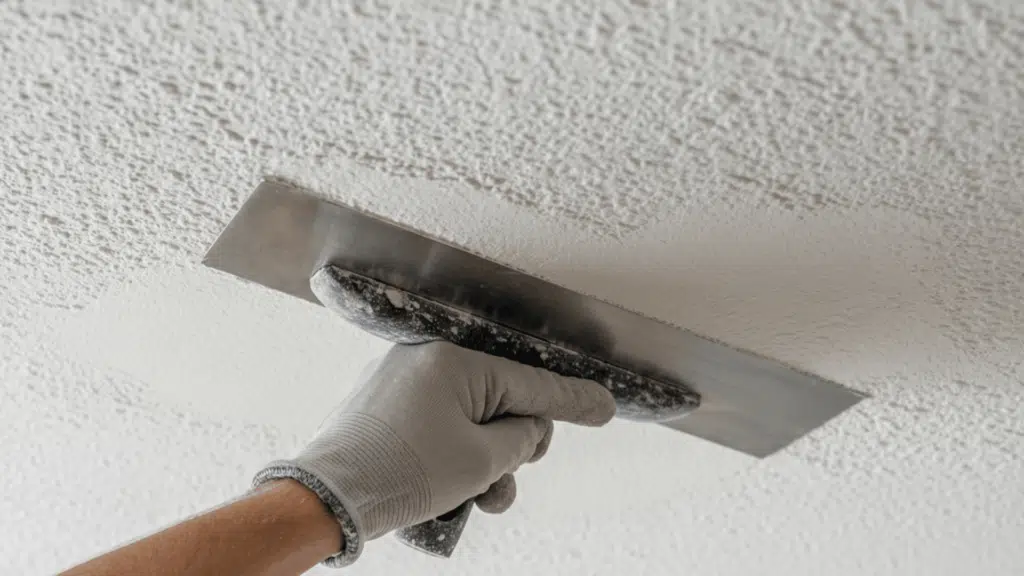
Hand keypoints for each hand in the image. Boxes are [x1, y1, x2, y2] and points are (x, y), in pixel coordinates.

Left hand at [255, 342, 615, 565]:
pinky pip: (437, 423)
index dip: (572, 400)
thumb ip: (522, 439)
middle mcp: (427, 360)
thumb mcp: (482, 461)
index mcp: (454, 362)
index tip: (605, 407)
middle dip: (512, 445)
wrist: (329, 496)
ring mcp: (402, 382)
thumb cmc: (400, 473)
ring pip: (469, 418)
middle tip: (505, 476)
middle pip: (501, 401)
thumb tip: (531, 430)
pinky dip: (452, 454)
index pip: (531, 381)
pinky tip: (446, 489)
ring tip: (473, 497)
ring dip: (482, 461)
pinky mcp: (386, 407)